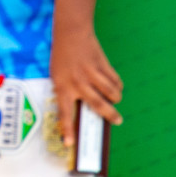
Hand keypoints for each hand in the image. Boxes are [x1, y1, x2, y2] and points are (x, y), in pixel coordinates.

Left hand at [50, 23, 123, 143]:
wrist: (70, 33)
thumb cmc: (62, 58)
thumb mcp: (58, 76)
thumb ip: (68, 92)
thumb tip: (84, 112)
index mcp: (62, 86)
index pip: (64, 112)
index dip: (67, 129)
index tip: (70, 144)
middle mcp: (77, 81)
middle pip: (98, 105)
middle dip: (110, 116)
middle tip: (117, 120)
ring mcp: (91, 73)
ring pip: (111, 93)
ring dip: (115, 98)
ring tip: (114, 99)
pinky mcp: (102, 65)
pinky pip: (115, 81)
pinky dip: (117, 86)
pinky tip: (113, 85)